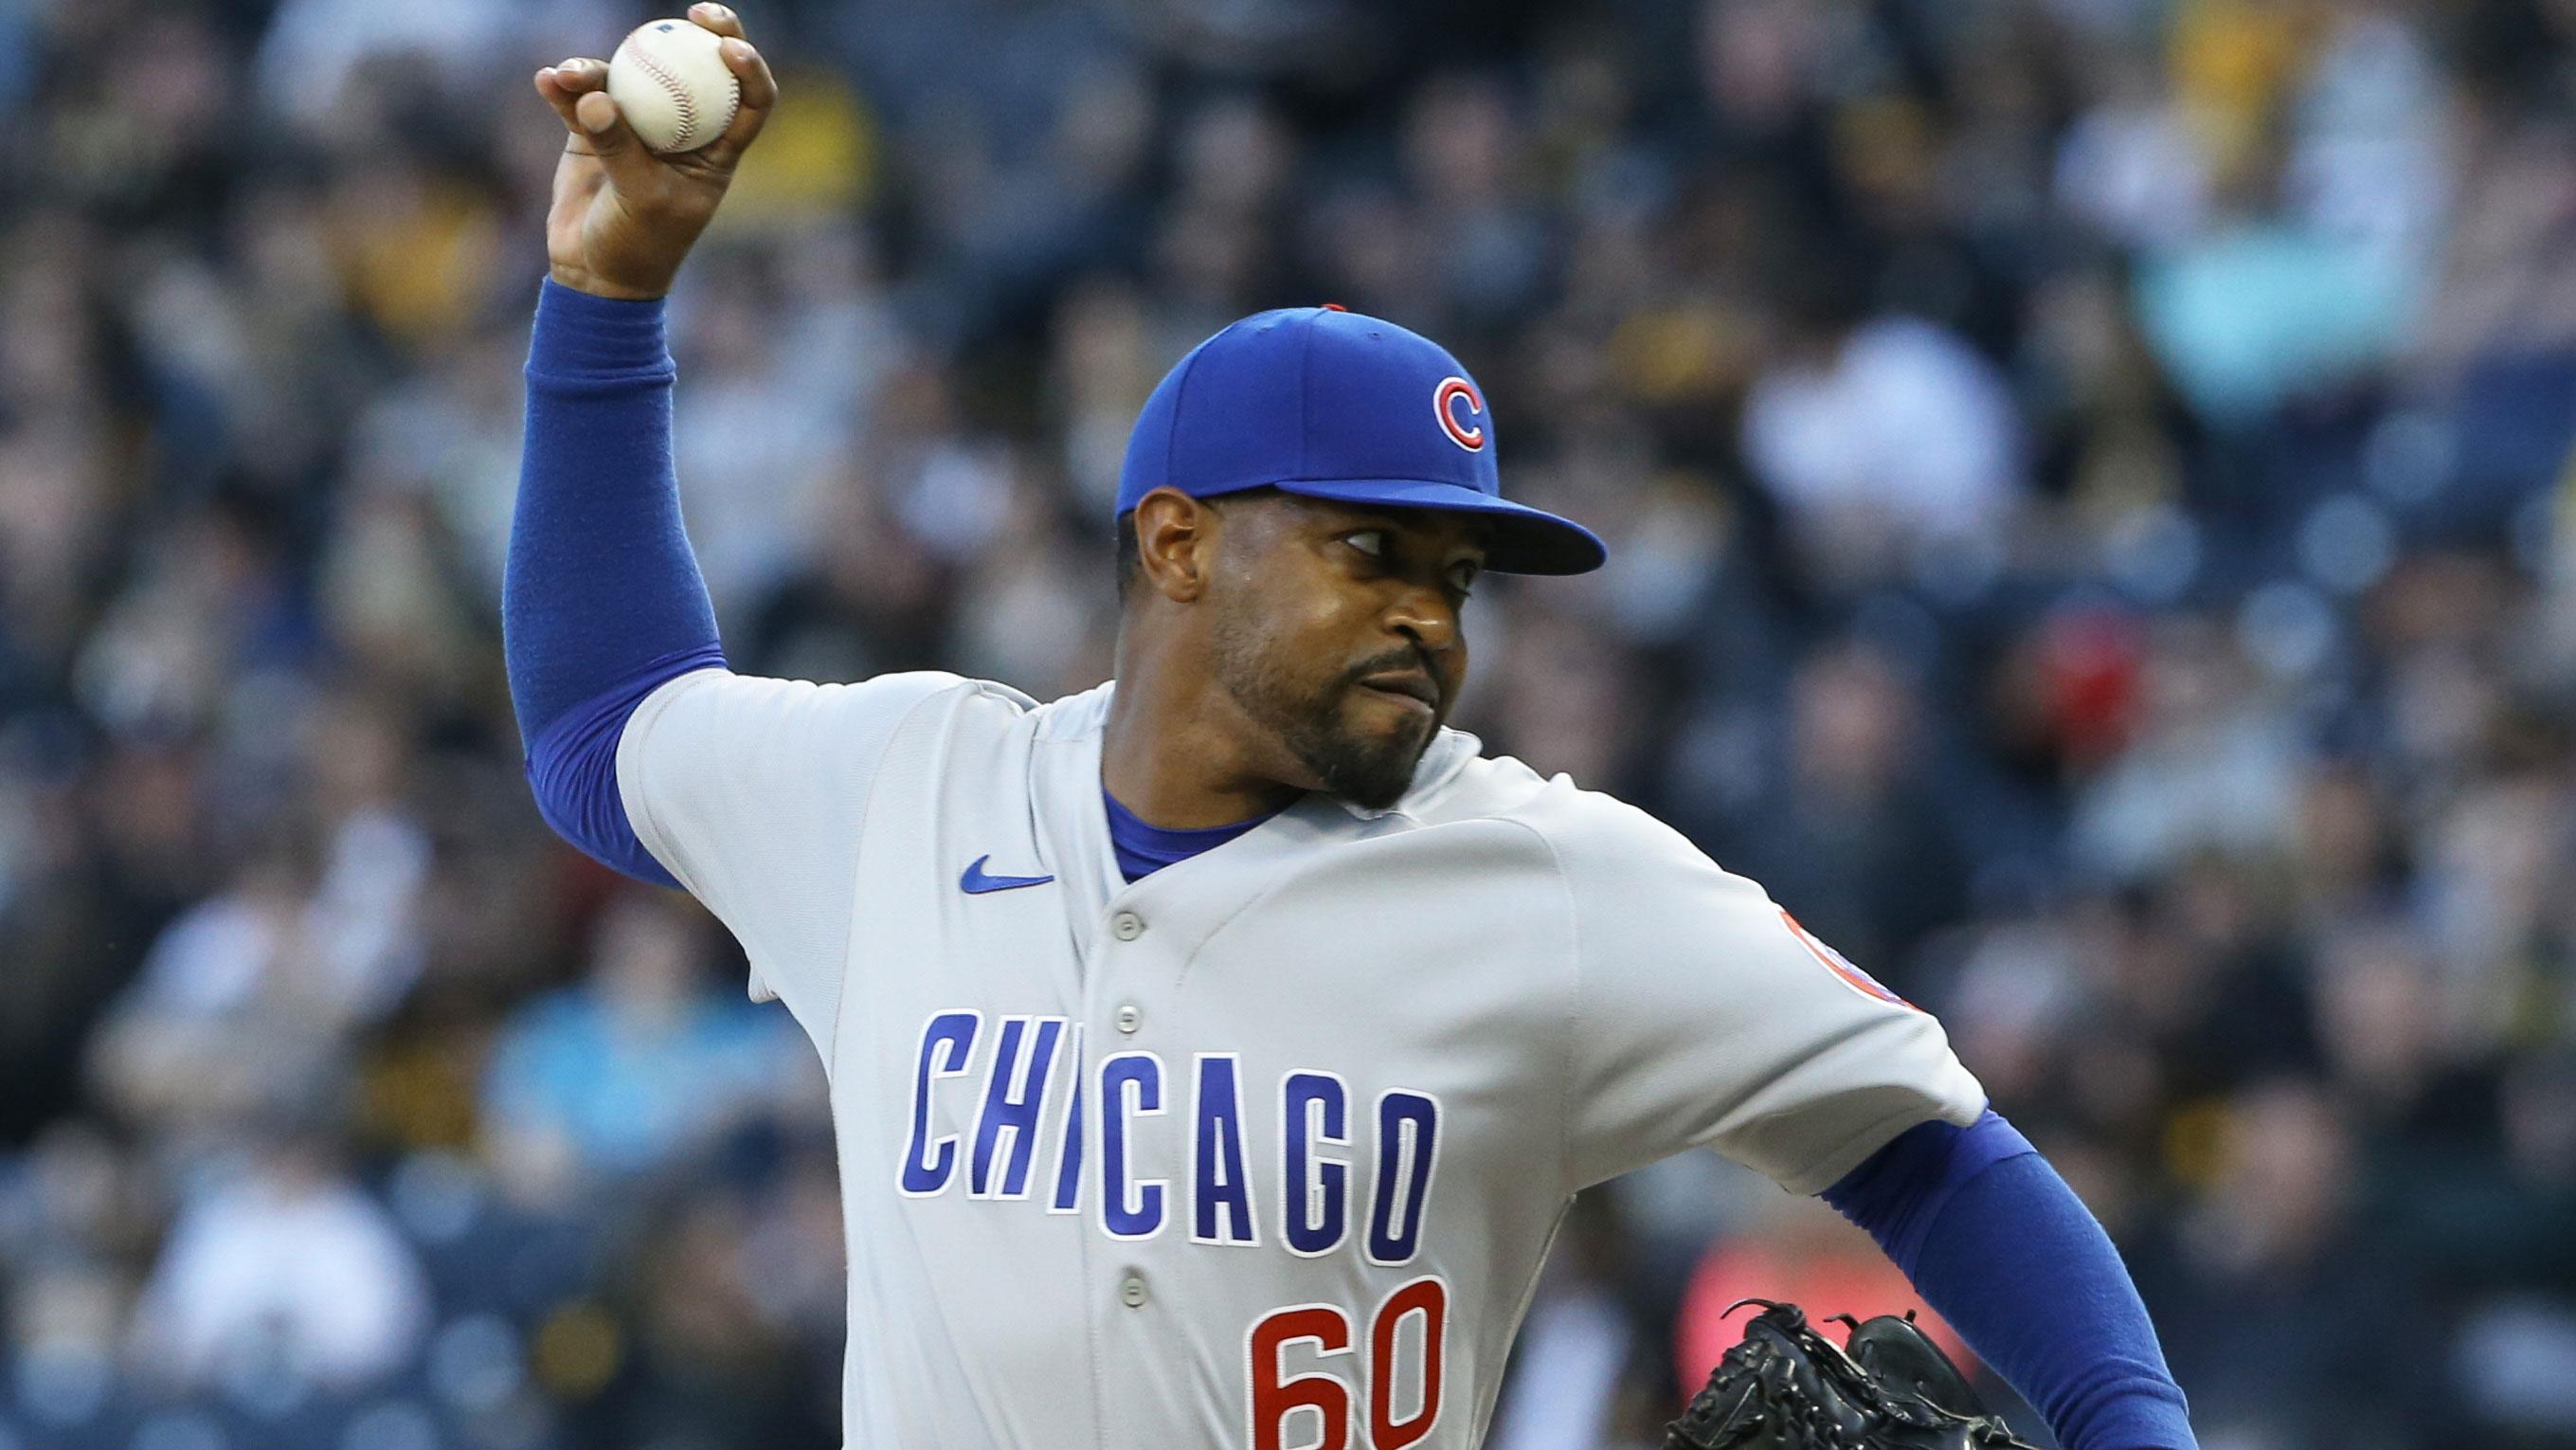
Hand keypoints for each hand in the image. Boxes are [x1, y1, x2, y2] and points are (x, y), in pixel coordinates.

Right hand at [533, 2, 777, 299]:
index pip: (749, 101)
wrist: (593, 271)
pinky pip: (581, 97)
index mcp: (716, 151)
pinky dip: (565, 87)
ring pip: (629, 77)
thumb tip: (598, 97)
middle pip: (698, 69)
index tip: (729, 48)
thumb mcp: (639, 200)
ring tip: (572, 74)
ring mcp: (638, 125)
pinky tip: (548, 81)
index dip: (750, 69)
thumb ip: (622, 149)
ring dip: (598, 68)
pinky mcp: (594, 129)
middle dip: (700, 34)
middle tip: (691, 14)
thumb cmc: (637, 245)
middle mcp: (683, 129)